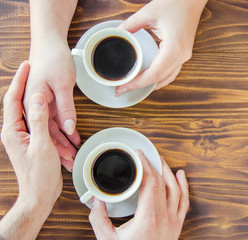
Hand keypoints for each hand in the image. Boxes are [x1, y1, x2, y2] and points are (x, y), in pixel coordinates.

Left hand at [0, 62, 62, 239]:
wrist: (40, 195)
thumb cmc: (39, 174)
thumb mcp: (41, 145)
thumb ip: (39, 120)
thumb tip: (36, 97)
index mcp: (12, 130)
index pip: (12, 99)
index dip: (19, 81)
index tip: (27, 65)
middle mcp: (16, 131)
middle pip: (21, 102)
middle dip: (29, 86)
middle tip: (36, 70)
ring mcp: (25, 137)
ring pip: (33, 113)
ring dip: (43, 102)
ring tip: (49, 86)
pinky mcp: (34, 142)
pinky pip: (42, 124)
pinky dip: (50, 119)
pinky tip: (56, 111)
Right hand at [24, 43, 79, 170]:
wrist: (49, 42)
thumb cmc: (53, 59)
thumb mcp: (62, 85)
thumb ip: (65, 108)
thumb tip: (68, 127)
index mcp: (32, 102)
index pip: (44, 132)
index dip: (54, 146)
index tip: (64, 159)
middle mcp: (32, 104)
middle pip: (46, 132)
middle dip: (59, 148)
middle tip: (71, 162)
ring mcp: (39, 102)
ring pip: (51, 127)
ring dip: (64, 140)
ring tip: (75, 153)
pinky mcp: (47, 99)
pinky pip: (55, 118)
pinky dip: (65, 128)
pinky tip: (73, 137)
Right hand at [89, 150, 189, 239]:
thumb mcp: (107, 239)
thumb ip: (98, 218)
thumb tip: (95, 200)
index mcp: (148, 218)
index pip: (150, 182)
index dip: (145, 165)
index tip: (138, 155)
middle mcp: (164, 218)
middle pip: (162, 183)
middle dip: (154, 165)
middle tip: (146, 155)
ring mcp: (173, 222)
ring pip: (176, 189)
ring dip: (168, 172)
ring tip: (162, 160)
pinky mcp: (176, 226)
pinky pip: (184, 202)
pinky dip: (184, 187)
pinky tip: (180, 176)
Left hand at [115, 0, 207, 95]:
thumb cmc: (176, 2)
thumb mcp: (149, 12)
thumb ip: (130, 25)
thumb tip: (117, 34)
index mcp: (174, 48)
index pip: (153, 74)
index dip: (136, 83)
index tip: (123, 87)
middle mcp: (181, 55)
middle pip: (158, 79)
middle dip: (139, 86)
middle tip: (121, 90)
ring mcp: (184, 56)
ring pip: (167, 78)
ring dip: (150, 85)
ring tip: (133, 87)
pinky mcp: (184, 53)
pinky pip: (172, 72)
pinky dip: (160, 79)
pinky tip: (150, 81)